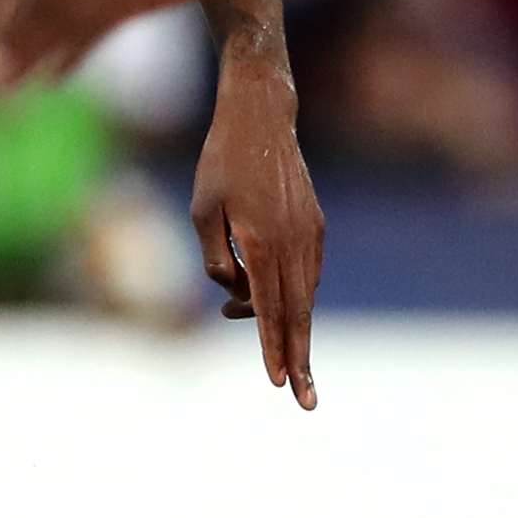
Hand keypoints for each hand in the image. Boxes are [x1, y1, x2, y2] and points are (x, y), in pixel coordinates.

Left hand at [189, 78, 323, 409]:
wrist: (262, 115)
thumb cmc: (220, 161)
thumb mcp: (201, 210)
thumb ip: (216, 260)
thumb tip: (236, 295)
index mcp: (263, 241)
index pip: (269, 308)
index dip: (273, 348)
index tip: (278, 382)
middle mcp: (294, 242)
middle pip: (298, 313)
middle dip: (300, 360)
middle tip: (306, 402)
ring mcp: (311, 234)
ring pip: (305, 297)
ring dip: (292, 330)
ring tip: (281, 364)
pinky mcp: (316, 226)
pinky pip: (307, 275)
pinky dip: (296, 299)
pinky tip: (278, 311)